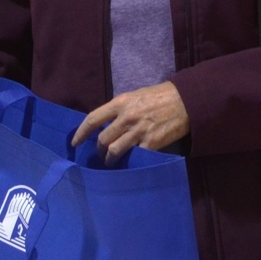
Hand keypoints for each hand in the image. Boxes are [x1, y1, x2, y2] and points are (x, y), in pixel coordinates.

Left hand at [71, 82, 189, 162]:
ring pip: (114, 150)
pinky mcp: (151, 143)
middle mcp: (127, 117)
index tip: (75, 143)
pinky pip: (134, 157)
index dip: (81, 133)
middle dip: (99, 149)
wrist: (186, 101)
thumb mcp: (135, 96)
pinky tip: (129, 164)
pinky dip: (129, 162)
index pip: (93, 119)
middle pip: (103, 139)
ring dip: (110, 159)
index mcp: (121, 103)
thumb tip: (107, 123)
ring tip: (110, 162)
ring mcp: (139, 131)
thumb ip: (120, 109)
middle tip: (101, 154)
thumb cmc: (160, 96)